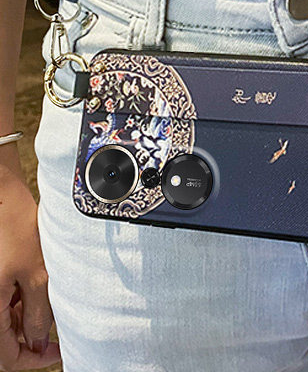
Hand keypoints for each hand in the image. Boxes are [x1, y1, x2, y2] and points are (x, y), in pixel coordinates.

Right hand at [0, 155, 59, 369]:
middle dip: (29, 341)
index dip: (32, 360)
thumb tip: (39, 341)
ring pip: (3, 322)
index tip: (57, 353)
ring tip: (51, 307)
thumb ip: (36, 311)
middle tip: (58, 332)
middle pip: (3, 342)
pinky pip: (2, 304)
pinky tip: (37, 292)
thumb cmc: (14, 229)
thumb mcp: (35, 272)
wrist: (1, 196)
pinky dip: (19, 305)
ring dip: (25, 322)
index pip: (5, 357)